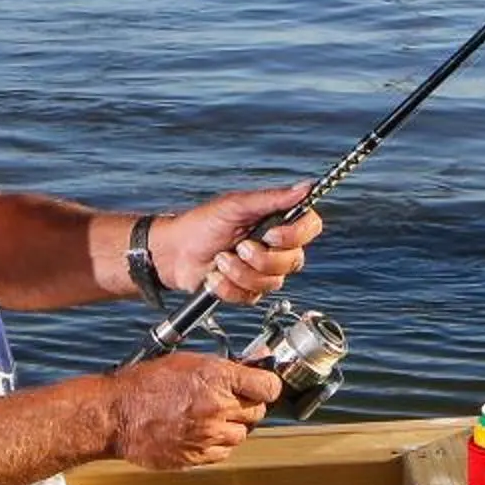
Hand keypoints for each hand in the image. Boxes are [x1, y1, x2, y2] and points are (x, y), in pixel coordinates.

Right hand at [106, 352, 283, 468]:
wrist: (115, 415)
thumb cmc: (145, 384)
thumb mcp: (188, 361)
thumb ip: (226, 365)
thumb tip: (257, 361)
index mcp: (217, 378)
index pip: (269, 387)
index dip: (267, 385)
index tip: (261, 385)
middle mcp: (217, 408)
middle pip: (258, 411)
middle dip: (248, 404)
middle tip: (230, 399)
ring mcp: (208, 435)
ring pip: (243, 434)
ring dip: (234, 425)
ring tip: (212, 416)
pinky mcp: (197, 457)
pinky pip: (224, 452)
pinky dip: (219, 444)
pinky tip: (202, 432)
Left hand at [147, 180, 320, 303]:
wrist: (174, 253)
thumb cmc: (202, 224)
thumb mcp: (236, 205)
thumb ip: (272, 198)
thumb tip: (306, 187)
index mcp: (278, 222)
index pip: (310, 227)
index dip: (296, 235)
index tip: (271, 234)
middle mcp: (277, 247)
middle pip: (294, 261)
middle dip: (261, 258)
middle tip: (237, 247)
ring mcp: (264, 271)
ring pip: (272, 282)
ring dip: (240, 272)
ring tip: (220, 260)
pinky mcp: (249, 291)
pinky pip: (251, 297)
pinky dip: (228, 287)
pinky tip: (215, 276)